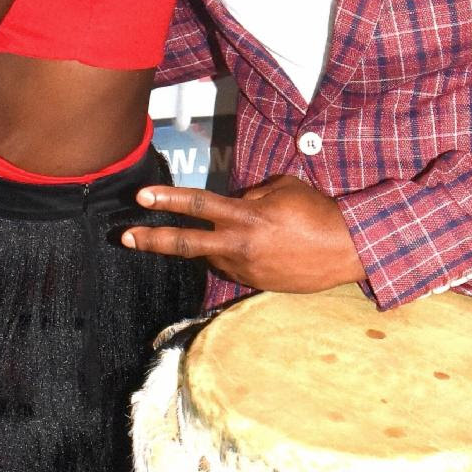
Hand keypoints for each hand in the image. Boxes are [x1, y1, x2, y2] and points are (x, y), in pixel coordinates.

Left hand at [122, 174, 363, 293]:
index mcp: (246, 217)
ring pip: (210, 255)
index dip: (167, 200)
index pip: (198, 206)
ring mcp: (246, 269)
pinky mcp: (256, 284)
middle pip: (186, 244)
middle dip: (152, 240)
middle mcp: (240, 246)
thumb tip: (232, 201)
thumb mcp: (282, 187)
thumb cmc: (316, 211)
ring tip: (242, 233)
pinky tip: (253, 248)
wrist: (347, 250)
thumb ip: (250, 193)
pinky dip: (231, 255)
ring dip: (210, 244)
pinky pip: (232, 266)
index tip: (141, 198)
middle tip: (125, 237)